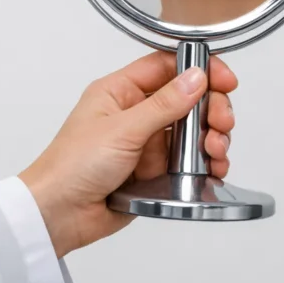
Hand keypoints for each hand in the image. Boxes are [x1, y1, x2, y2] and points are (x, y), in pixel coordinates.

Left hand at [18, 51, 237, 256]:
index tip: (225, 80)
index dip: (198, 69)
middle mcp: (135, 113)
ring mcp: (145, 143)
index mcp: (120, 91)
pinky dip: (206, 164)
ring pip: (192, 131)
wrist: (58, 215)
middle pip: (186, 99)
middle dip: (211, 108)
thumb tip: (195, 78)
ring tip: (216, 150)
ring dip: (211, 137)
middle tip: (222, 122)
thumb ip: (164, 105)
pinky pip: (188, 162)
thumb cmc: (72, 166)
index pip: (166, 67)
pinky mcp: (153, 171)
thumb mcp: (122, 129)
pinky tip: (214, 168)